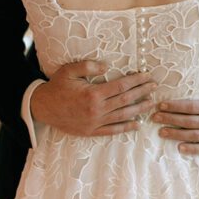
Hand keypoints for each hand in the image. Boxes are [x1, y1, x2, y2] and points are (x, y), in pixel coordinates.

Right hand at [30, 61, 156, 135]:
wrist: (42, 108)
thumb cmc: (57, 86)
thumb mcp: (69, 71)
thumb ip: (89, 66)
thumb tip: (107, 66)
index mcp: (93, 94)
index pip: (121, 86)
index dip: (136, 81)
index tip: (147, 76)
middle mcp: (96, 110)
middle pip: (126, 100)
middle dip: (142, 93)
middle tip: (155, 87)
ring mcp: (94, 123)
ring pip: (123, 116)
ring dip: (139, 109)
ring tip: (152, 103)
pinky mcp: (91, 132)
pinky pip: (112, 130)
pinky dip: (126, 128)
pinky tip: (137, 124)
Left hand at [151, 73, 198, 155]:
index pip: (192, 106)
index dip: (175, 106)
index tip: (160, 105)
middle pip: (190, 121)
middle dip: (170, 119)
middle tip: (155, 118)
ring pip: (194, 136)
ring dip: (176, 134)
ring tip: (160, 132)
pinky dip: (192, 149)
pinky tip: (179, 148)